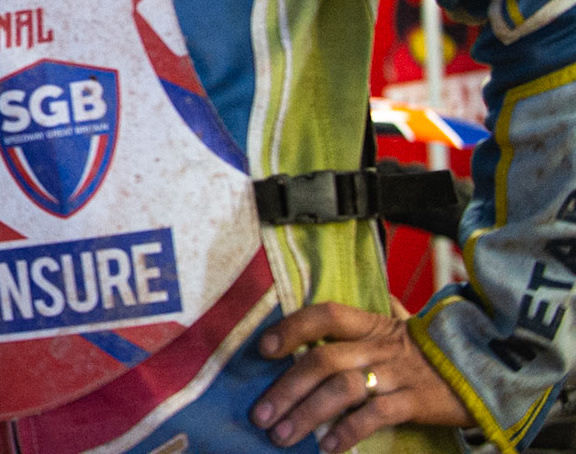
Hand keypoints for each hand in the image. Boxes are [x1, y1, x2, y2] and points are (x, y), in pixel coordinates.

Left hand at [250, 302, 470, 449]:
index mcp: (371, 324)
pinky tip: (329, 447)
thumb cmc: (433, 350)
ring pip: (343, 389)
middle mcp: (380, 346)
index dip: (292, 328)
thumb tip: (332, 309)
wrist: (489, 368)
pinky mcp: (418, 401)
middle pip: (324, 360)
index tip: (263, 349)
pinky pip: (377, 416)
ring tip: (282, 435)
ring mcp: (399, 374)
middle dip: (286, 388)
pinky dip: (349, 431)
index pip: (325, 314)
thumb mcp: (400, 327)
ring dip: (307, 413)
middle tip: (260, 414)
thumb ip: (365, 321)